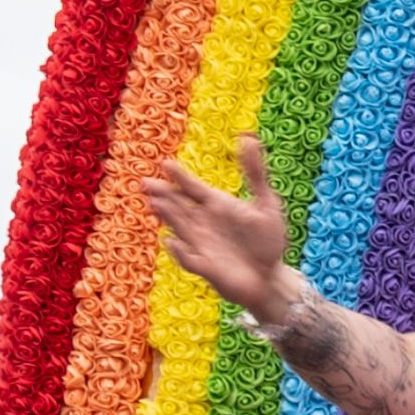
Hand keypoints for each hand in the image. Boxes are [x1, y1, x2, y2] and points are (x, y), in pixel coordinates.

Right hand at [138, 130, 298, 315]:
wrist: (268, 277)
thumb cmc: (267, 240)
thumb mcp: (266, 203)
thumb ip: (255, 173)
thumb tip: (249, 137)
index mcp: (216, 204)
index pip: (193, 188)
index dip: (180, 177)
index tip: (166, 163)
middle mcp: (203, 222)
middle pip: (178, 206)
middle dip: (163, 194)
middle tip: (146, 183)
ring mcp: (201, 244)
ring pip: (179, 227)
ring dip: (167, 216)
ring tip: (154, 203)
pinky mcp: (205, 267)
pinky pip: (189, 259)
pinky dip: (180, 251)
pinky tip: (171, 241)